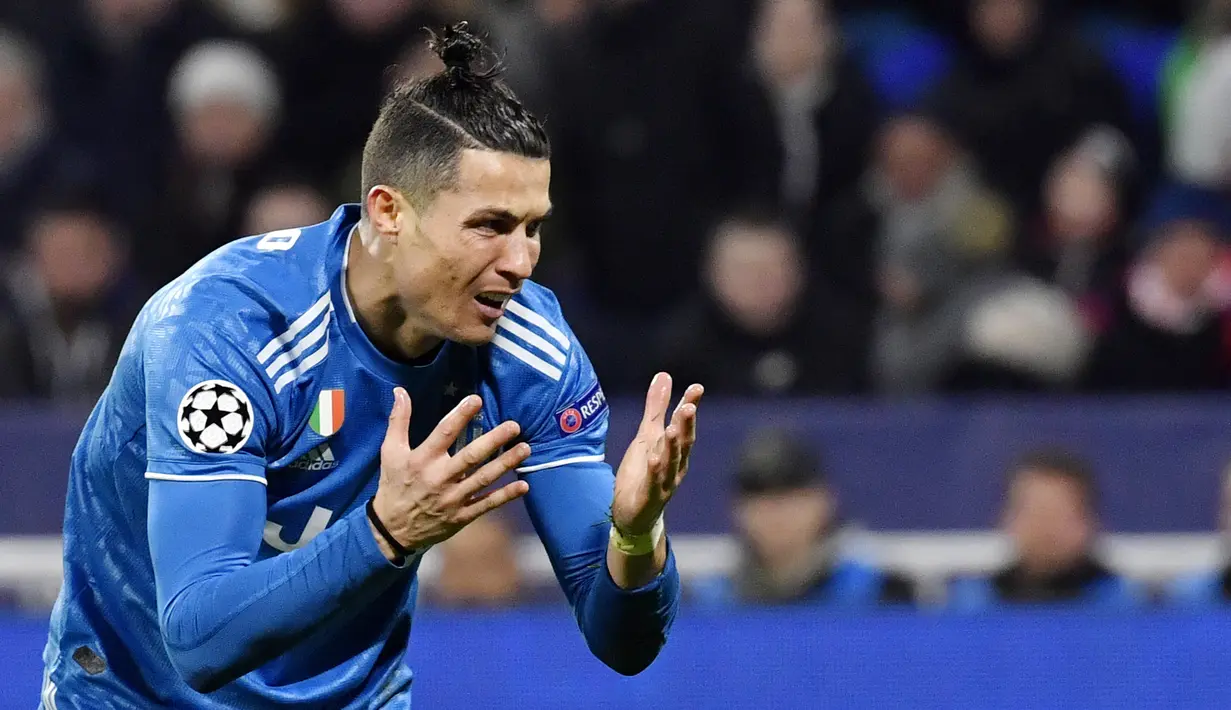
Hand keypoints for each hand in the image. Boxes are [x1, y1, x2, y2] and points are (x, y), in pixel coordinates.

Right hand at [370, 388, 529, 559]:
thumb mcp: (390, 452)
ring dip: (506, 463)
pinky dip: (505, 496)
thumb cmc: (394, 485)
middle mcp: (439, 478)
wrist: (392, 531)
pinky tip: (523, 485)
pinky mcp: (461, 516)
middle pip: (470, 456)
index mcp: (422, 460)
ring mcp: (452, 499)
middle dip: (494, 440)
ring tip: (526, 448)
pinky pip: (486, 504)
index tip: (477, 400)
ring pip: (483, 479)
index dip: (460, 415)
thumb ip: (398, 421)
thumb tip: (400, 391)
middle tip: (514, 426)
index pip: (444, 433)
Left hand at [611, 373, 702, 535]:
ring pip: (670, 462)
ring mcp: (664, 482)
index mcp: (675, 449)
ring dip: (673, 447)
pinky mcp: (650, 497)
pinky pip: (653, 483)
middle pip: (683, 443)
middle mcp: (675, 465)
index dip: (689, 407)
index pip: (684, 425)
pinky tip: (653, 459)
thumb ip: (657, 407)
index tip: (696, 388)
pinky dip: (654, 472)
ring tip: (672, 428)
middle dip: (686, 426)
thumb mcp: (647, 434)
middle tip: (688, 406)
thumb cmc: (644, 471)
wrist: (633, 512)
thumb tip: (665, 375)